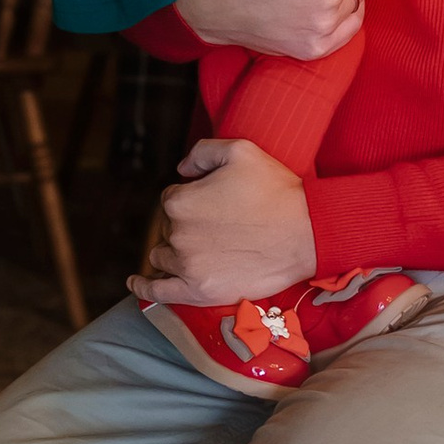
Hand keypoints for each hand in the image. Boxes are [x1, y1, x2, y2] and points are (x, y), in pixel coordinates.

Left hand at [131, 138, 317, 309]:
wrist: (307, 233)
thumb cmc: (276, 190)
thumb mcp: (240, 151)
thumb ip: (201, 152)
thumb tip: (181, 168)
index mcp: (180, 201)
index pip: (171, 200)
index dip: (194, 199)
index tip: (217, 204)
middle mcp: (177, 235)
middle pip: (167, 228)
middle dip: (186, 225)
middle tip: (220, 226)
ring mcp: (187, 266)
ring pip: (163, 256)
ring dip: (174, 251)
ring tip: (200, 249)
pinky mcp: (200, 291)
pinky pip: (158, 291)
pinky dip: (144, 286)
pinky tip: (136, 282)